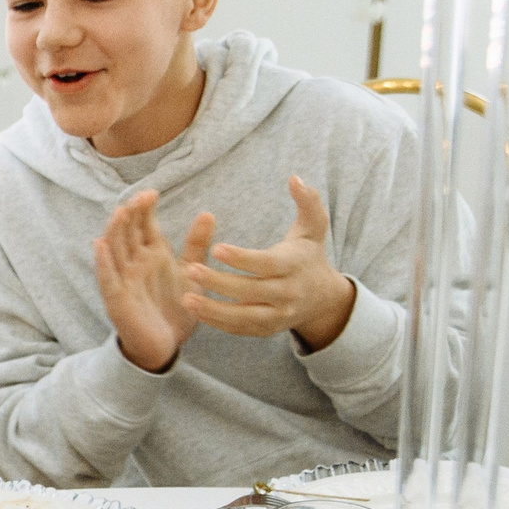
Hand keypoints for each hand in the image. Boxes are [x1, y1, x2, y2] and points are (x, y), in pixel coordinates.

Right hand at [92, 190, 212, 372]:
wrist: (166, 345)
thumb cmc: (174, 308)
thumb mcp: (191, 272)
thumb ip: (196, 245)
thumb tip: (207, 213)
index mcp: (151, 254)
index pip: (143, 225)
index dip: (144, 209)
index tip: (152, 193)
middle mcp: (134, 263)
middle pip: (127, 233)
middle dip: (130, 215)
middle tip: (139, 198)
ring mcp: (123, 280)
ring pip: (114, 250)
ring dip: (114, 231)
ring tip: (120, 213)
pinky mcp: (117, 299)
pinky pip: (108, 278)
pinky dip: (103, 262)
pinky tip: (100, 245)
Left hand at [183, 176, 357, 349]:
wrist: (323, 299)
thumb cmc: (308, 255)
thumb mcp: (313, 228)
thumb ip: (307, 202)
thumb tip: (295, 178)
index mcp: (295, 266)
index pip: (267, 264)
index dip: (242, 258)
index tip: (215, 248)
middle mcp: (288, 293)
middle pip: (252, 291)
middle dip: (220, 282)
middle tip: (190, 270)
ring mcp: (278, 315)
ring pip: (245, 317)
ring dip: (214, 310)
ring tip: (185, 298)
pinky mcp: (267, 330)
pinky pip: (240, 329)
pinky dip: (217, 322)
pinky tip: (194, 310)